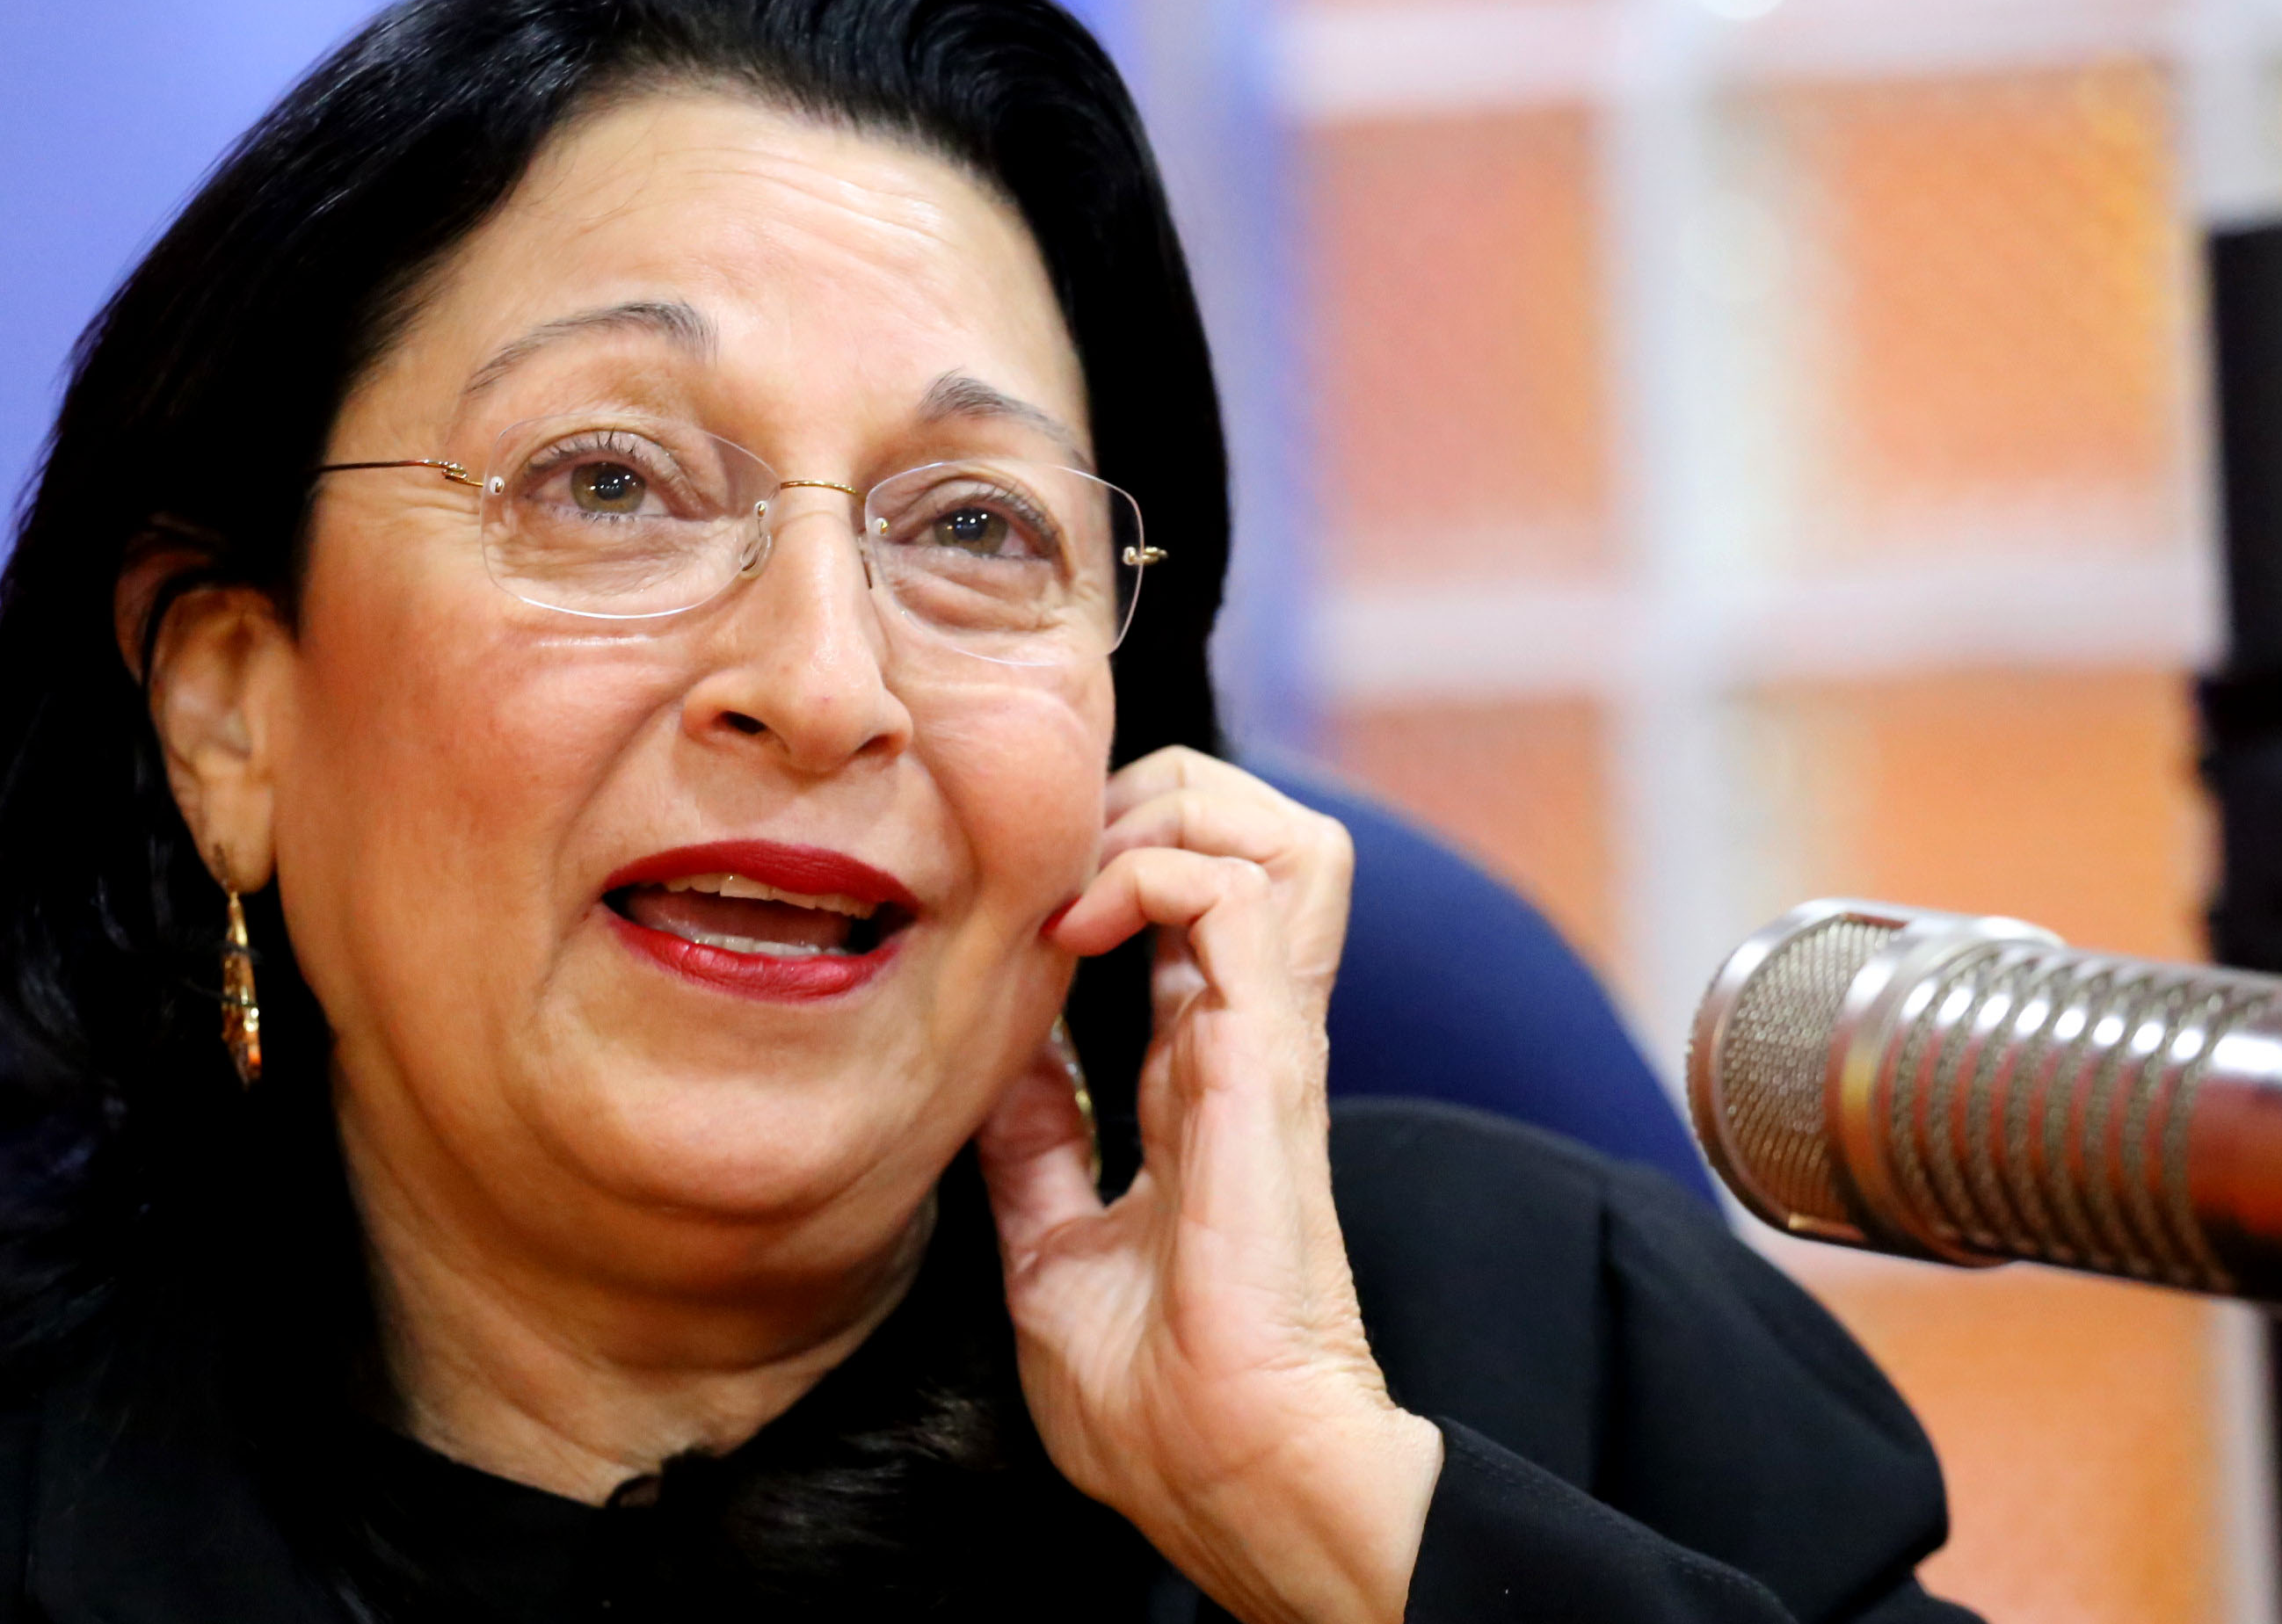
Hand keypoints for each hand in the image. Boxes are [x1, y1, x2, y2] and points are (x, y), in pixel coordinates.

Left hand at [979, 750, 1442, 1623]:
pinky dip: (1157, 872)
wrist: (1234, 1480)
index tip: (1018, 901)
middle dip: (1150, 800)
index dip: (1111, 863)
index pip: (1191, 905)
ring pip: (1280, 834)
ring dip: (1172, 816)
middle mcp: (1247, 1042)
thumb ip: (1035, 1151)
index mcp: (1206, 1082)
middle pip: (1254, 834)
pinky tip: (1082, 924)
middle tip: (1052, 857)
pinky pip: (1238, 896)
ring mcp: (1267, 1044)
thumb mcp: (1052, 1256)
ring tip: (1083, 874)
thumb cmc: (1161, 1409)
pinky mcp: (1269, 1062)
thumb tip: (1001, 1067)